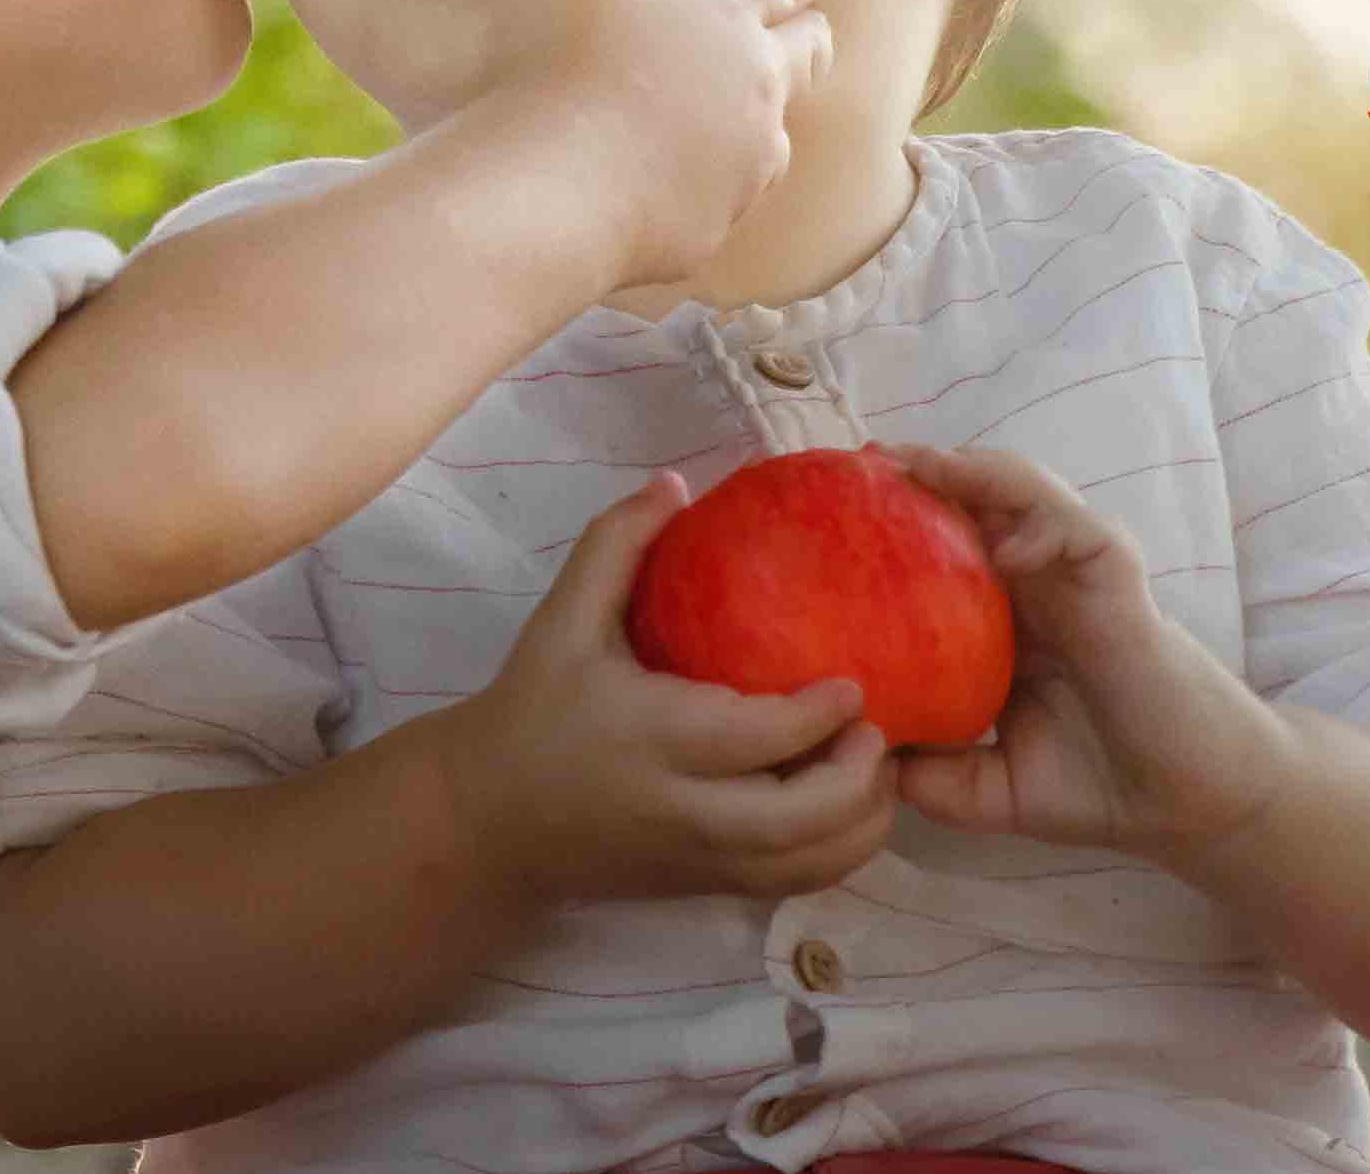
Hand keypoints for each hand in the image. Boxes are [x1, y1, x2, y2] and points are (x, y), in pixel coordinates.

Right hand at [431, 472, 901, 917]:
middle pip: (805, 818)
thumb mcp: (562, 621)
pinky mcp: (708, 888)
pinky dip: (839, 851)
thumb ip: (616, 546)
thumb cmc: (532, 711)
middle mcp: (688, 810)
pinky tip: (849, 804)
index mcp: (656, 739)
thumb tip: (676, 481)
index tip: (855, 680)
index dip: (823, 714)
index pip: (762, 737)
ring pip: (813, 864)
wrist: (490, 822)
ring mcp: (703, 861)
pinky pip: (797, 884)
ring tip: (878, 766)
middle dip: (861, 776)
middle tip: (880, 727)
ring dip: (864, 822)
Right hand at [502, 0, 835, 285]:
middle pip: (810, 47)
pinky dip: (717, 182)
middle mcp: (758, 76)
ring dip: (759, 115)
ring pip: (780, 125)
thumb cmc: (555, 67)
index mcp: (726, 4)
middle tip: (783, 36)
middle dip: (799, 37)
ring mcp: (750, 153)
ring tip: (720, 115)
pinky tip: (674, 182)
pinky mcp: (726, 217)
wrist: (551, 193)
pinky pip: (736, 194)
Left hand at [867, 440, 1293, 864]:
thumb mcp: (988, 790)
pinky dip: (1043, 525)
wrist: (1189, 809)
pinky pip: (1081, 533)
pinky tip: (1006, 546)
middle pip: (974, 500)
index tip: (822, 509)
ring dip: (971, 473)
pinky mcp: (1123, 586)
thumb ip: (930, 776)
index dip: (890, 520)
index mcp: (1003, 618)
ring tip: (915, 465)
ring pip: (1024, 493)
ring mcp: (1080, 576)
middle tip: (854, 462)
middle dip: (919, 472)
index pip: (941, 544)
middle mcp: (1037, 583)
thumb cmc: (1099, 787)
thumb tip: (852, 764)